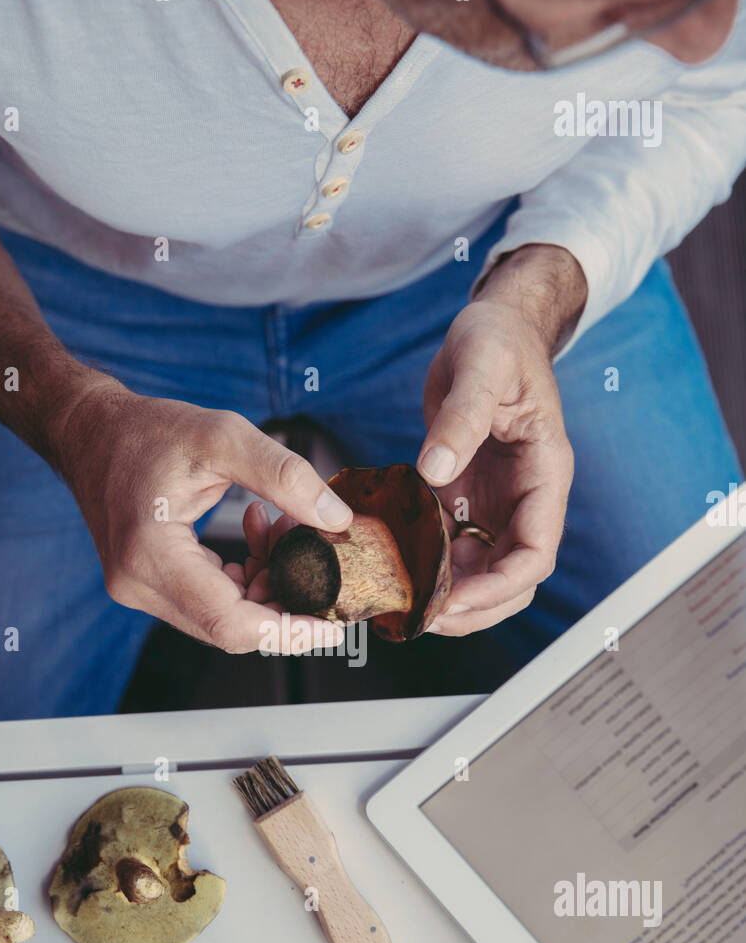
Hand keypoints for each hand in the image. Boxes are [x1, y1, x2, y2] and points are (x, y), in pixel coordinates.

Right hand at [48, 380, 352, 652]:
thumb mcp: (222, 436)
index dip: (287, 631)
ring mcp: (140, 590)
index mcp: (150, 555)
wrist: (89, 432)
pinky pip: (210, 600)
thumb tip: (335, 519)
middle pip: (230, 627)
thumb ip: (284, 476)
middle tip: (315, 555)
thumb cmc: (144, 431)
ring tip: (283, 527)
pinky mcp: (149, 585)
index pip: (228, 622)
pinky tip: (257, 530)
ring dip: (267, 582)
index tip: (330, 627)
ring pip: (224, 616)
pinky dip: (245, 575)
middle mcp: (138, 585)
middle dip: (283, 599)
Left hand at [417, 245, 583, 635]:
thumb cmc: (499, 339)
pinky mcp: (470, 498)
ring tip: (406, 604)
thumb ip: (462, 418)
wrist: (493, 326)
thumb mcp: (481, 366)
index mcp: (544, 474)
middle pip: (513, 580)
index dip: (498, 587)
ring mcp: (499, 503)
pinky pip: (455, 548)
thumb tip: (436, 469)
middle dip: (473, 608)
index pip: (535, 554)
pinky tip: (398, 570)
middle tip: (422, 616)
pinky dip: (432, 567)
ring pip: (485, 574)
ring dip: (452, 596)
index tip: (454, 600)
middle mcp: (526, 498)